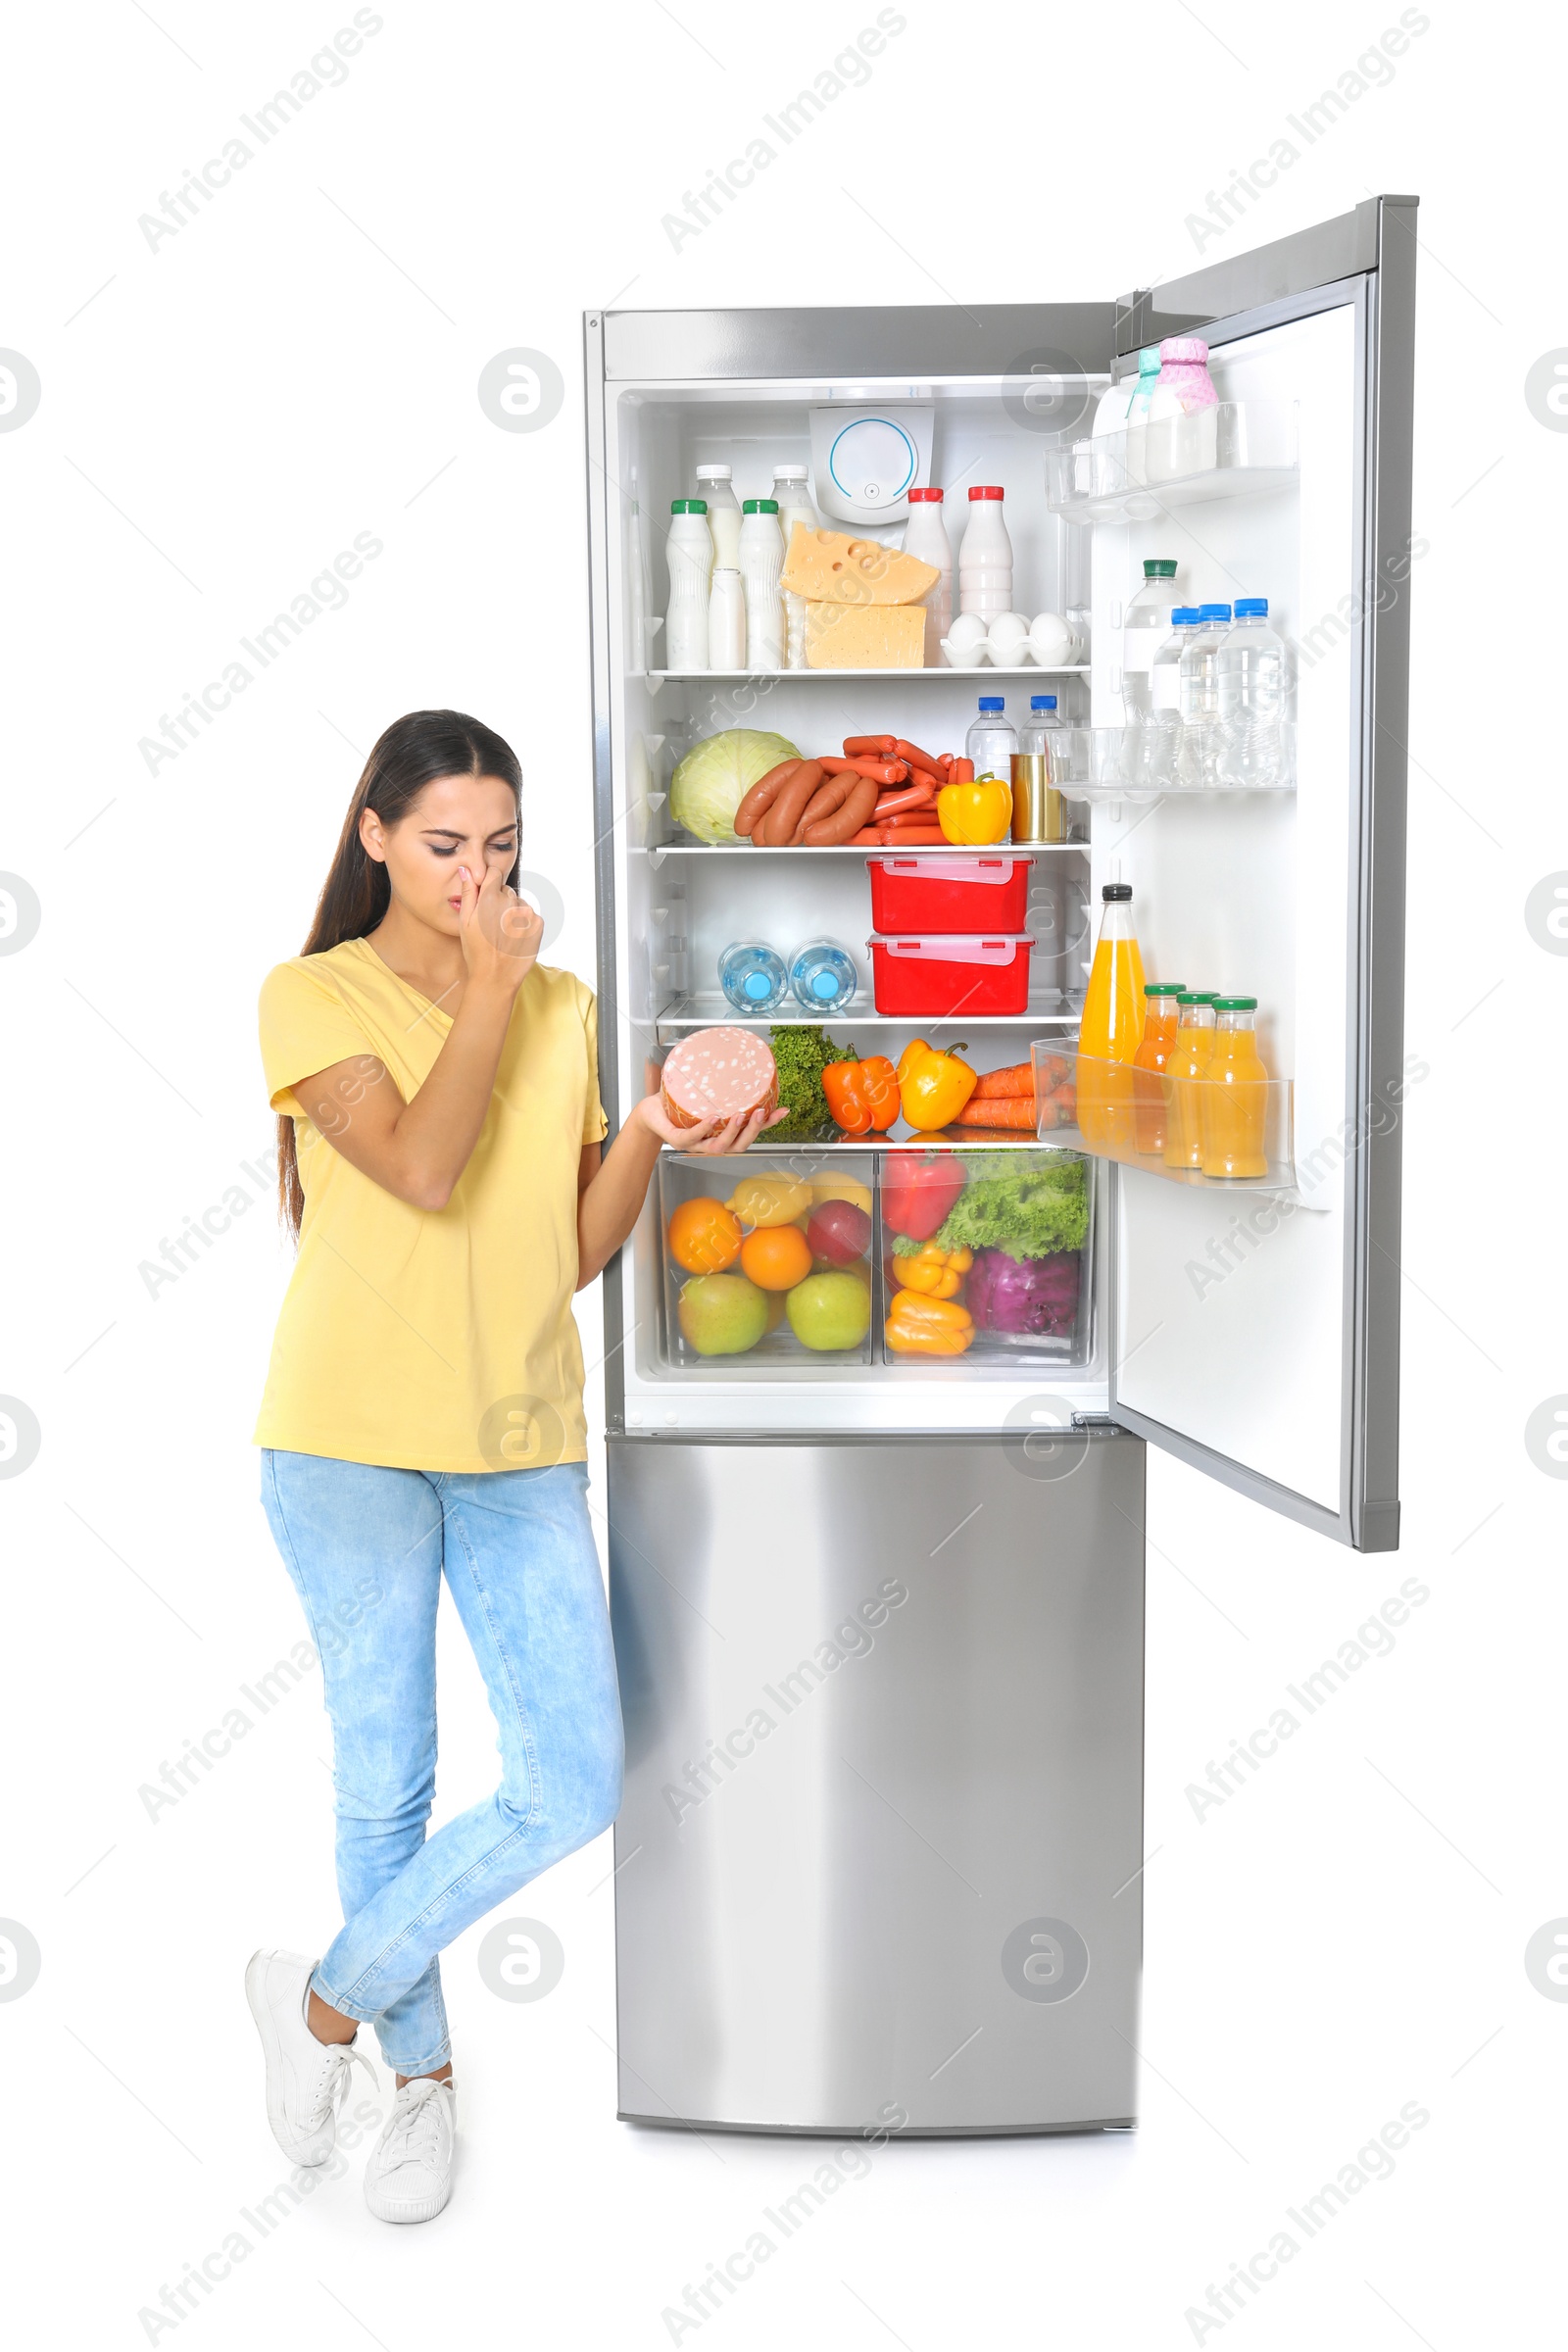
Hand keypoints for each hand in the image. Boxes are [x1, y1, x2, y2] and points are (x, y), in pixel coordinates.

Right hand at [457, 856, 542, 994]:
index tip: (486, 897)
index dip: (488, 884)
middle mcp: (510, 901)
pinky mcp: (538, 924)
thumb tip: (466, 870)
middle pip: (506, 891)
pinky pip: (531, 916)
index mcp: (489, 898)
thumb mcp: (464, 922)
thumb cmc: (476, 952)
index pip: (494, 873)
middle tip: (492, 924)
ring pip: (519, 904)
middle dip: (499, 902)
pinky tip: (515, 938)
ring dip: (513, 914)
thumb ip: (468, 892)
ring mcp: (527, 913)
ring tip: (504, 934)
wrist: (496, 978)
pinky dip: (524, 924)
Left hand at [633, 1093, 788, 1153]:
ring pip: (717, 1147)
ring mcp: (694, 1144)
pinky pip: (691, 1138)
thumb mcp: (706, 1096)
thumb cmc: (679, 1105)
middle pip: (738, 1145)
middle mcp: (711, 1143)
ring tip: (739, 1116)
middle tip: (760, 1113)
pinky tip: (712, 1118)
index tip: (783, 1110)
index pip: (750, 1133)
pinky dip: (703, 1129)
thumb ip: (723, 1091)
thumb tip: (745, 1069)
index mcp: (722, 1134)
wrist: (651, 1113)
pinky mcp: (675, 1139)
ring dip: (731, 1132)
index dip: (769, 1125)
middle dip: (753, 1131)